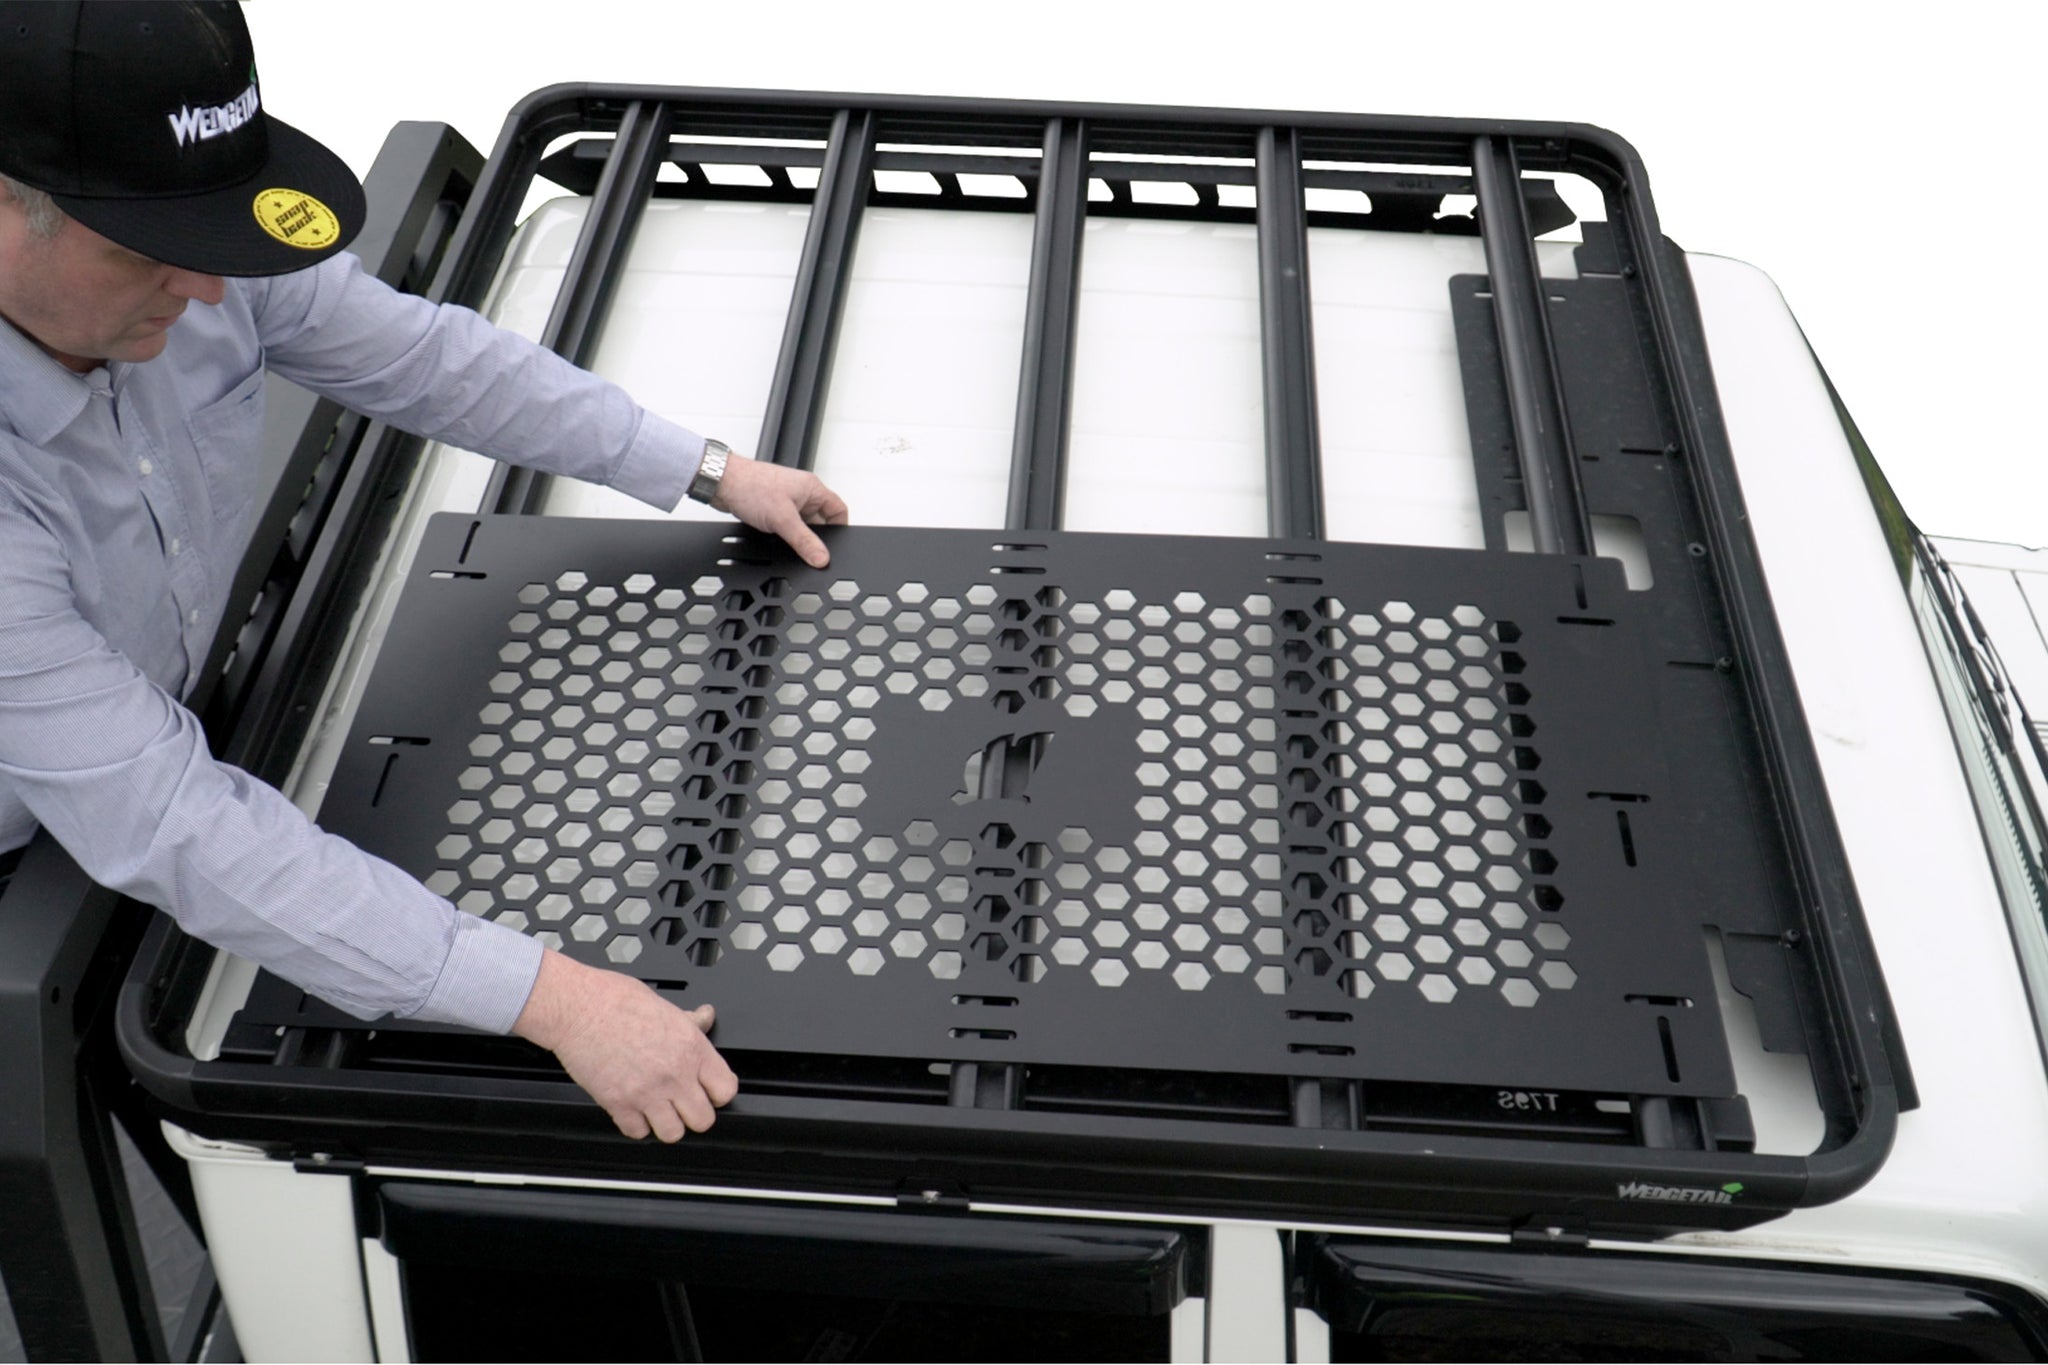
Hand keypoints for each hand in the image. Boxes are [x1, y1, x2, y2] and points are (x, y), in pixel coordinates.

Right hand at [512, 949, 738, 1140]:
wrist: (577, 1007)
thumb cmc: (614, 999)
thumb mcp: (664, 1005)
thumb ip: (690, 1021)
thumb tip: (705, 1018)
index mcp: (691, 1047)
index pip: (726, 1090)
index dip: (717, 1093)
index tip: (708, 1091)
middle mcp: (674, 1074)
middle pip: (703, 1120)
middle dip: (694, 1114)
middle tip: (682, 1104)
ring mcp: (647, 1092)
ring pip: (673, 1134)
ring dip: (666, 1124)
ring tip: (658, 1110)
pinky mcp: (618, 1104)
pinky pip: (638, 1133)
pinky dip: (636, 1125)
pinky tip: (633, 1109)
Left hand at [710, 451, 848, 568]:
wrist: (722, 483)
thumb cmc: (751, 485)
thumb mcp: (783, 519)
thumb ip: (804, 541)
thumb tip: (821, 558)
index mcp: (813, 488)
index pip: (839, 510)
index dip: (840, 529)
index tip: (836, 547)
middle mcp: (802, 493)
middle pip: (821, 521)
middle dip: (816, 536)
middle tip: (809, 548)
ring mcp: (788, 501)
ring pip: (802, 525)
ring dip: (797, 535)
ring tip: (787, 539)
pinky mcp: (774, 508)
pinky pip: (787, 525)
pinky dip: (784, 534)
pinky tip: (776, 538)